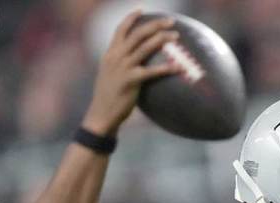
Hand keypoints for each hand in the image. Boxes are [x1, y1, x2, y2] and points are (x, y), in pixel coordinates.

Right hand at [82, 12, 181, 136]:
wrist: (101, 115)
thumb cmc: (108, 98)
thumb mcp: (110, 75)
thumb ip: (119, 64)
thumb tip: (135, 60)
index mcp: (110, 54)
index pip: (120, 30)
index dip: (131, 17)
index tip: (142, 8)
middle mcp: (115, 57)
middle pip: (137, 34)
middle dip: (155, 24)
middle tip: (171, 21)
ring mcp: (123, 68)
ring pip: (145, 47)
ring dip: (162, 39)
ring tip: (176, 36)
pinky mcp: (131, 81)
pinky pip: (152, 71)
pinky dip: (166, 68)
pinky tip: (178, 67)